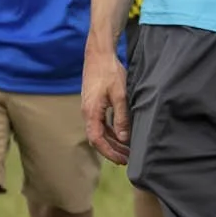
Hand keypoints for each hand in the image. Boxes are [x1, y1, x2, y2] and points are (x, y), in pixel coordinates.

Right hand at [82, 44, 130, 164]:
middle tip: (128, 160)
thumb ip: (122, 117)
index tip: (122, 161)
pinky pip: (102, 123)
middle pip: (98, 139)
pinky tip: (122, 134)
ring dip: (113, 142)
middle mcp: (88, 113)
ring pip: (100, 131)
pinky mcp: (94, 104)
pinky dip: (112, 131)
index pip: (97, 140)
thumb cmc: (109, 72)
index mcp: (91, 113)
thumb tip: (124, 138)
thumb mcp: (120, 95)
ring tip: (127, 150)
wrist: (98, 55)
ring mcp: (90, 109)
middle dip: (112, 151)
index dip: (109, 152)